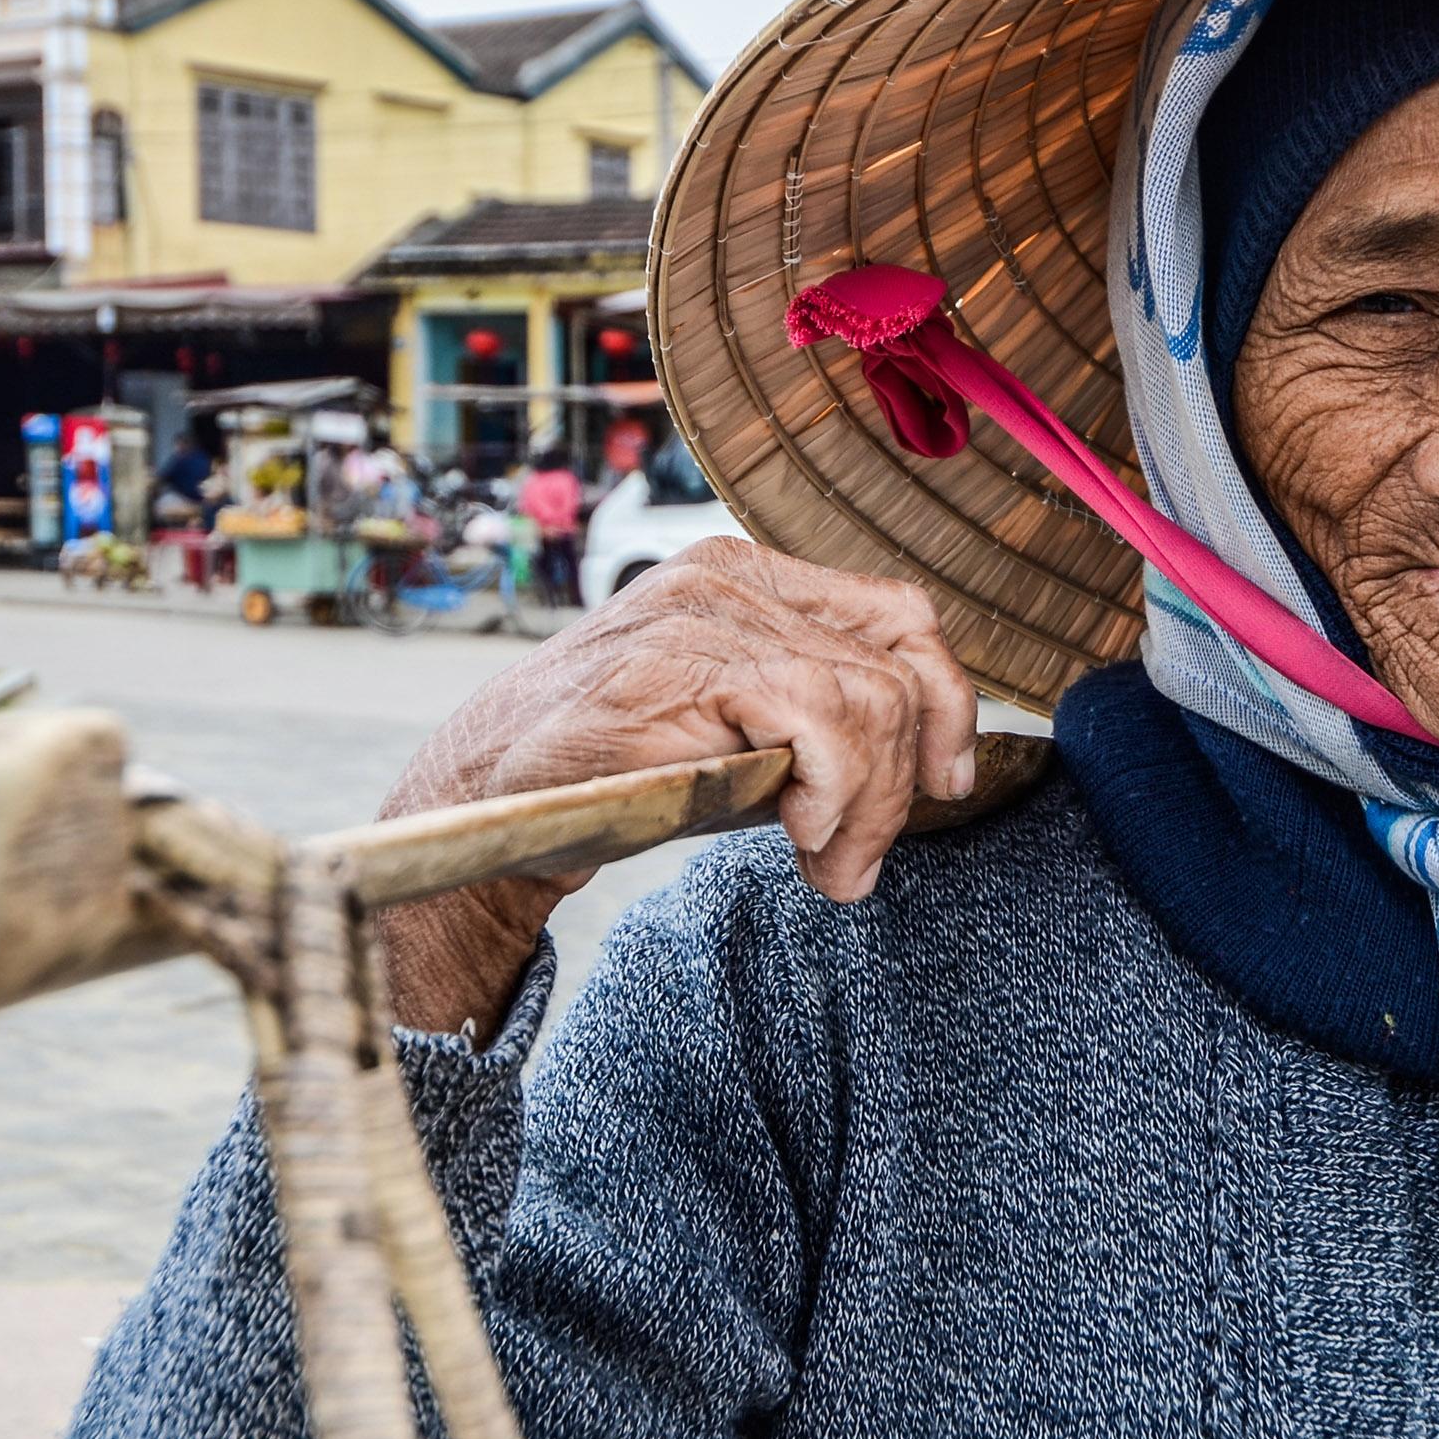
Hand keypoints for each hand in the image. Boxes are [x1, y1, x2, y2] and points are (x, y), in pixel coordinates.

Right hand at [375, 539, 977, 1033]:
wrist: (491, 801)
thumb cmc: (619, 773)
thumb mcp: (745, 736)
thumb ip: (826, 725)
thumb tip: (936, 765)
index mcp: (751, 577)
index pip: (900, 614)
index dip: (946, 703)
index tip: (947, 782)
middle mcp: (730, 575)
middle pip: (899, 658)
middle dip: (906, 777)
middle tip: (859, 858)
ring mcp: (701, 612)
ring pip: (869, 696)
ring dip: (869, 804)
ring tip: (828, 863)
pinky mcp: (678, 662)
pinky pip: (818, 717)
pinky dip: (833, 793)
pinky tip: (800, 837)